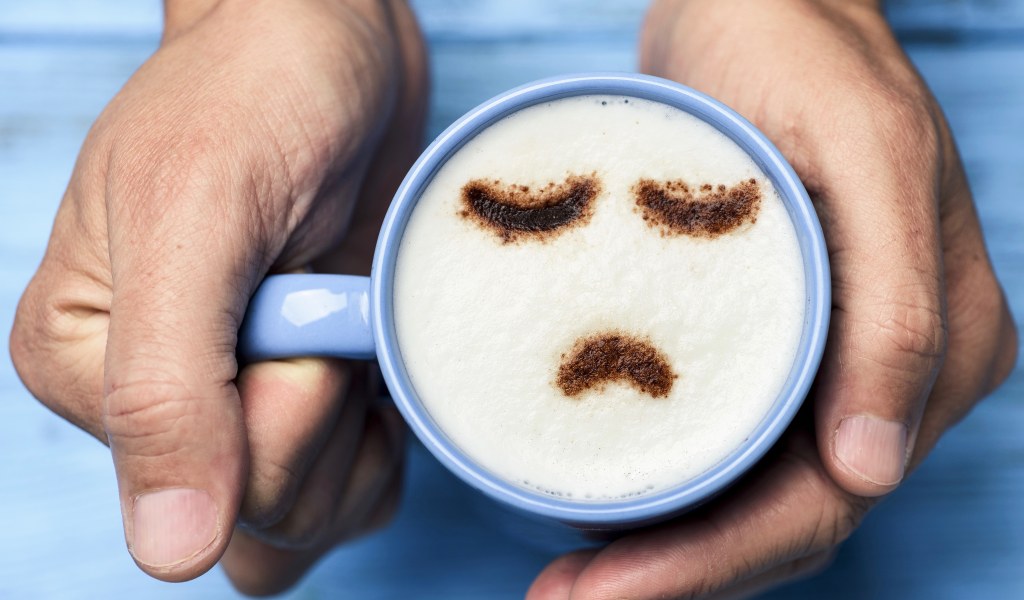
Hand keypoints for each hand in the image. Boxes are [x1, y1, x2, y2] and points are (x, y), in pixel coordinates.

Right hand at [9, 0, 425, 592]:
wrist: (330, 42)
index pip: (210, 487)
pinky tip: (383, 351)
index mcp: (85, 369)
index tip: (306, 295)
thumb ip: (166, 387)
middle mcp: (155, 402)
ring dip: (368, 434)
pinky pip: (356, 491)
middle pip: (269, 518)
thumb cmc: (256, 95)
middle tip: (337, 300)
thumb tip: (168, 553)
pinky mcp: (306, 399)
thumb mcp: (195, 217)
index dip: (291, 406)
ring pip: (314, 520)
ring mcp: (237, 407)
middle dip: (332, 415)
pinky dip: (391, 437)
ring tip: (361, 320)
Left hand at [528, 0, 1017, 596]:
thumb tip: (871, 471)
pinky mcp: (785, 343)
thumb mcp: (866, 156)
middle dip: (676, 574)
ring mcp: (840, 363)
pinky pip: (733, 445)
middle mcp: (900, 373)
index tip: (603, 592)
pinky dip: (670, 491)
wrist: (763, 0)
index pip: (829, 497)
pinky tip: (598, 507)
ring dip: (666, 551)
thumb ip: (896, 313)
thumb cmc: (804, 52)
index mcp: (941, 345)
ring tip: (563, 580)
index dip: (716, 561)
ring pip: (756, 497)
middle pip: (788, 517)